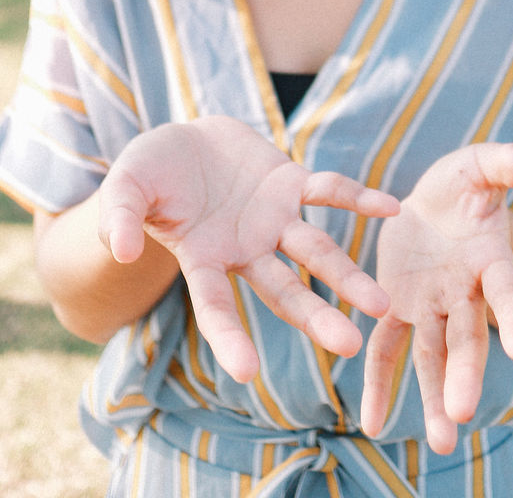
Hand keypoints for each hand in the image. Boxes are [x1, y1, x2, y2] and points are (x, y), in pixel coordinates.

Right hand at [97, 116, 398, 382]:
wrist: (183, 139)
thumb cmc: (149, 171)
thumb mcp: (126, 186)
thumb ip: (120, 216)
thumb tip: (121, 248)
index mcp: (204, 259)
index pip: (217, 306)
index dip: (230, 338)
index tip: (247, 374)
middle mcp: (246, 250)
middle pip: (284, 291)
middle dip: (316, 317)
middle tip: (351, 345)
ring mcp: (273, 220)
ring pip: (316, 251)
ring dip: (348, 275)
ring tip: (382, 305)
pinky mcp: (290, 183)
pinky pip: (329, 191)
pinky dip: (359, 198)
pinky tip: (392, 207)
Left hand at [360, 143, 512, 454]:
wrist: (436, 202)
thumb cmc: (465, 184)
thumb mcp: (479, 165)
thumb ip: (500, 163)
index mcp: (490, 258)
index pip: (508, 291)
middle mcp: (465, 292)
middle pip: (468, 337)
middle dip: (465, 374)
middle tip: (460, 413)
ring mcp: (432, 306)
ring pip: (433, 355)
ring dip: (433, 396)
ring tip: (439, 443)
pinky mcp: (399, 308)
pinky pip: (387, 349)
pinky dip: (379, 383)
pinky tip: (371, 423)